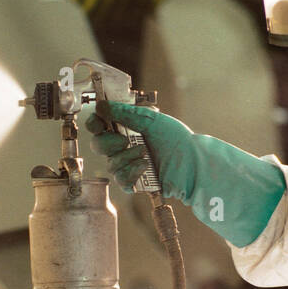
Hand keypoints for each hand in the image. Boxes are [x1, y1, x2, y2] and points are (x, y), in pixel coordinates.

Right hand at [85, 101, 285, 246]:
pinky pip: (121, 180)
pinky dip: (131, 173)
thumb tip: (100, 106)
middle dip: (109, 142)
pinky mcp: (135, 182)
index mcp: (126, 128)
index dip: (94, 123)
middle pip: (99, 146)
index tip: (99, 122)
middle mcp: (124, 146)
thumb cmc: (176, 138)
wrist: (193, 162)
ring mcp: (128, 165)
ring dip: (126, 157)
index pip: (99, 126)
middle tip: (125, 140)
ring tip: (145, 153)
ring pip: (111, 164)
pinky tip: (145, 167)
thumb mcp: (150, 119)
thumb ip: (125, 113)